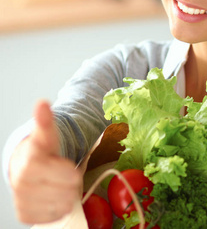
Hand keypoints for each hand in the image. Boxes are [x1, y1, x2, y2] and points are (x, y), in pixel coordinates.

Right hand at [9, 100, 81, 223]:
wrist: (23, 167)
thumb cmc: (42, 151)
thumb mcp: (48, 135)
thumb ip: (46, 121)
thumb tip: (42, 103)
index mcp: (31, 163)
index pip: (69, 175)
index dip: (71, 170)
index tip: (64, 165)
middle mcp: (23, 183)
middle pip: (68, 192)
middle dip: (70, 184)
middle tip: (61, 175)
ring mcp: (22, 200)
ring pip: (63, 205)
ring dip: (65, 196)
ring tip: (56, 185)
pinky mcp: (25, 215)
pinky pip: (54, 216)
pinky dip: (58, 208)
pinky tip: (52, 196)